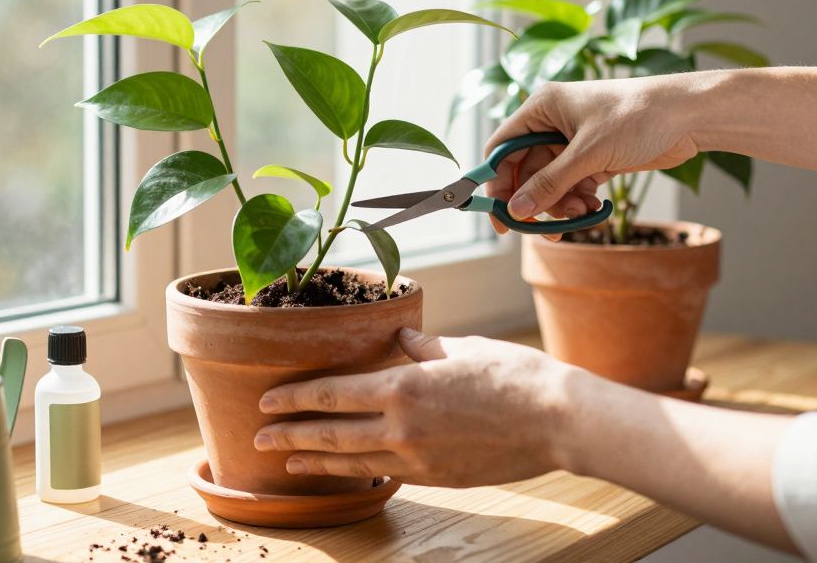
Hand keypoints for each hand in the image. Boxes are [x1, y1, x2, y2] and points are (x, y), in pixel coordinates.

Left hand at [254, 328, 583, 487]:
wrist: (558, 420)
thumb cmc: (514, 375)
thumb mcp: (461, 347)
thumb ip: (422, 346)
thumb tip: (399, 338)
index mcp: (403, 387)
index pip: (331, 394)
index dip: (294, 399)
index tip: (267, 401)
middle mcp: (401, 427)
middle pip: (330, 434)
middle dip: (290, 437)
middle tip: (259, 439)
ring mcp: (418, 458)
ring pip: (353, 462)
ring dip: (316, 463)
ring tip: (289, 464)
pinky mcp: (438, 478)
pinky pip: (387, 475)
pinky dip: (361, 472)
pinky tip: (347, 471)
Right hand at [484, 77, 699, 234]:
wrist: (690, 115)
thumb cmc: (639, 116)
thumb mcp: (589, 153)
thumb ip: (550, 184)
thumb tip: (517, 210)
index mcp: (542, 108)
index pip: (502, 148)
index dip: (496, 183)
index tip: (498, 216)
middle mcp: (553, 123)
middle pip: (526, 171)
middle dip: (536, 201)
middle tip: (543, 230)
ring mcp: (575, 141)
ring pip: (551, 183)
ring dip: (561, 205)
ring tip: (580, 216)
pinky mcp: (596, 157)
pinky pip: (574, 186)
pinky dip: (579, 201)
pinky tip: (593, 209)